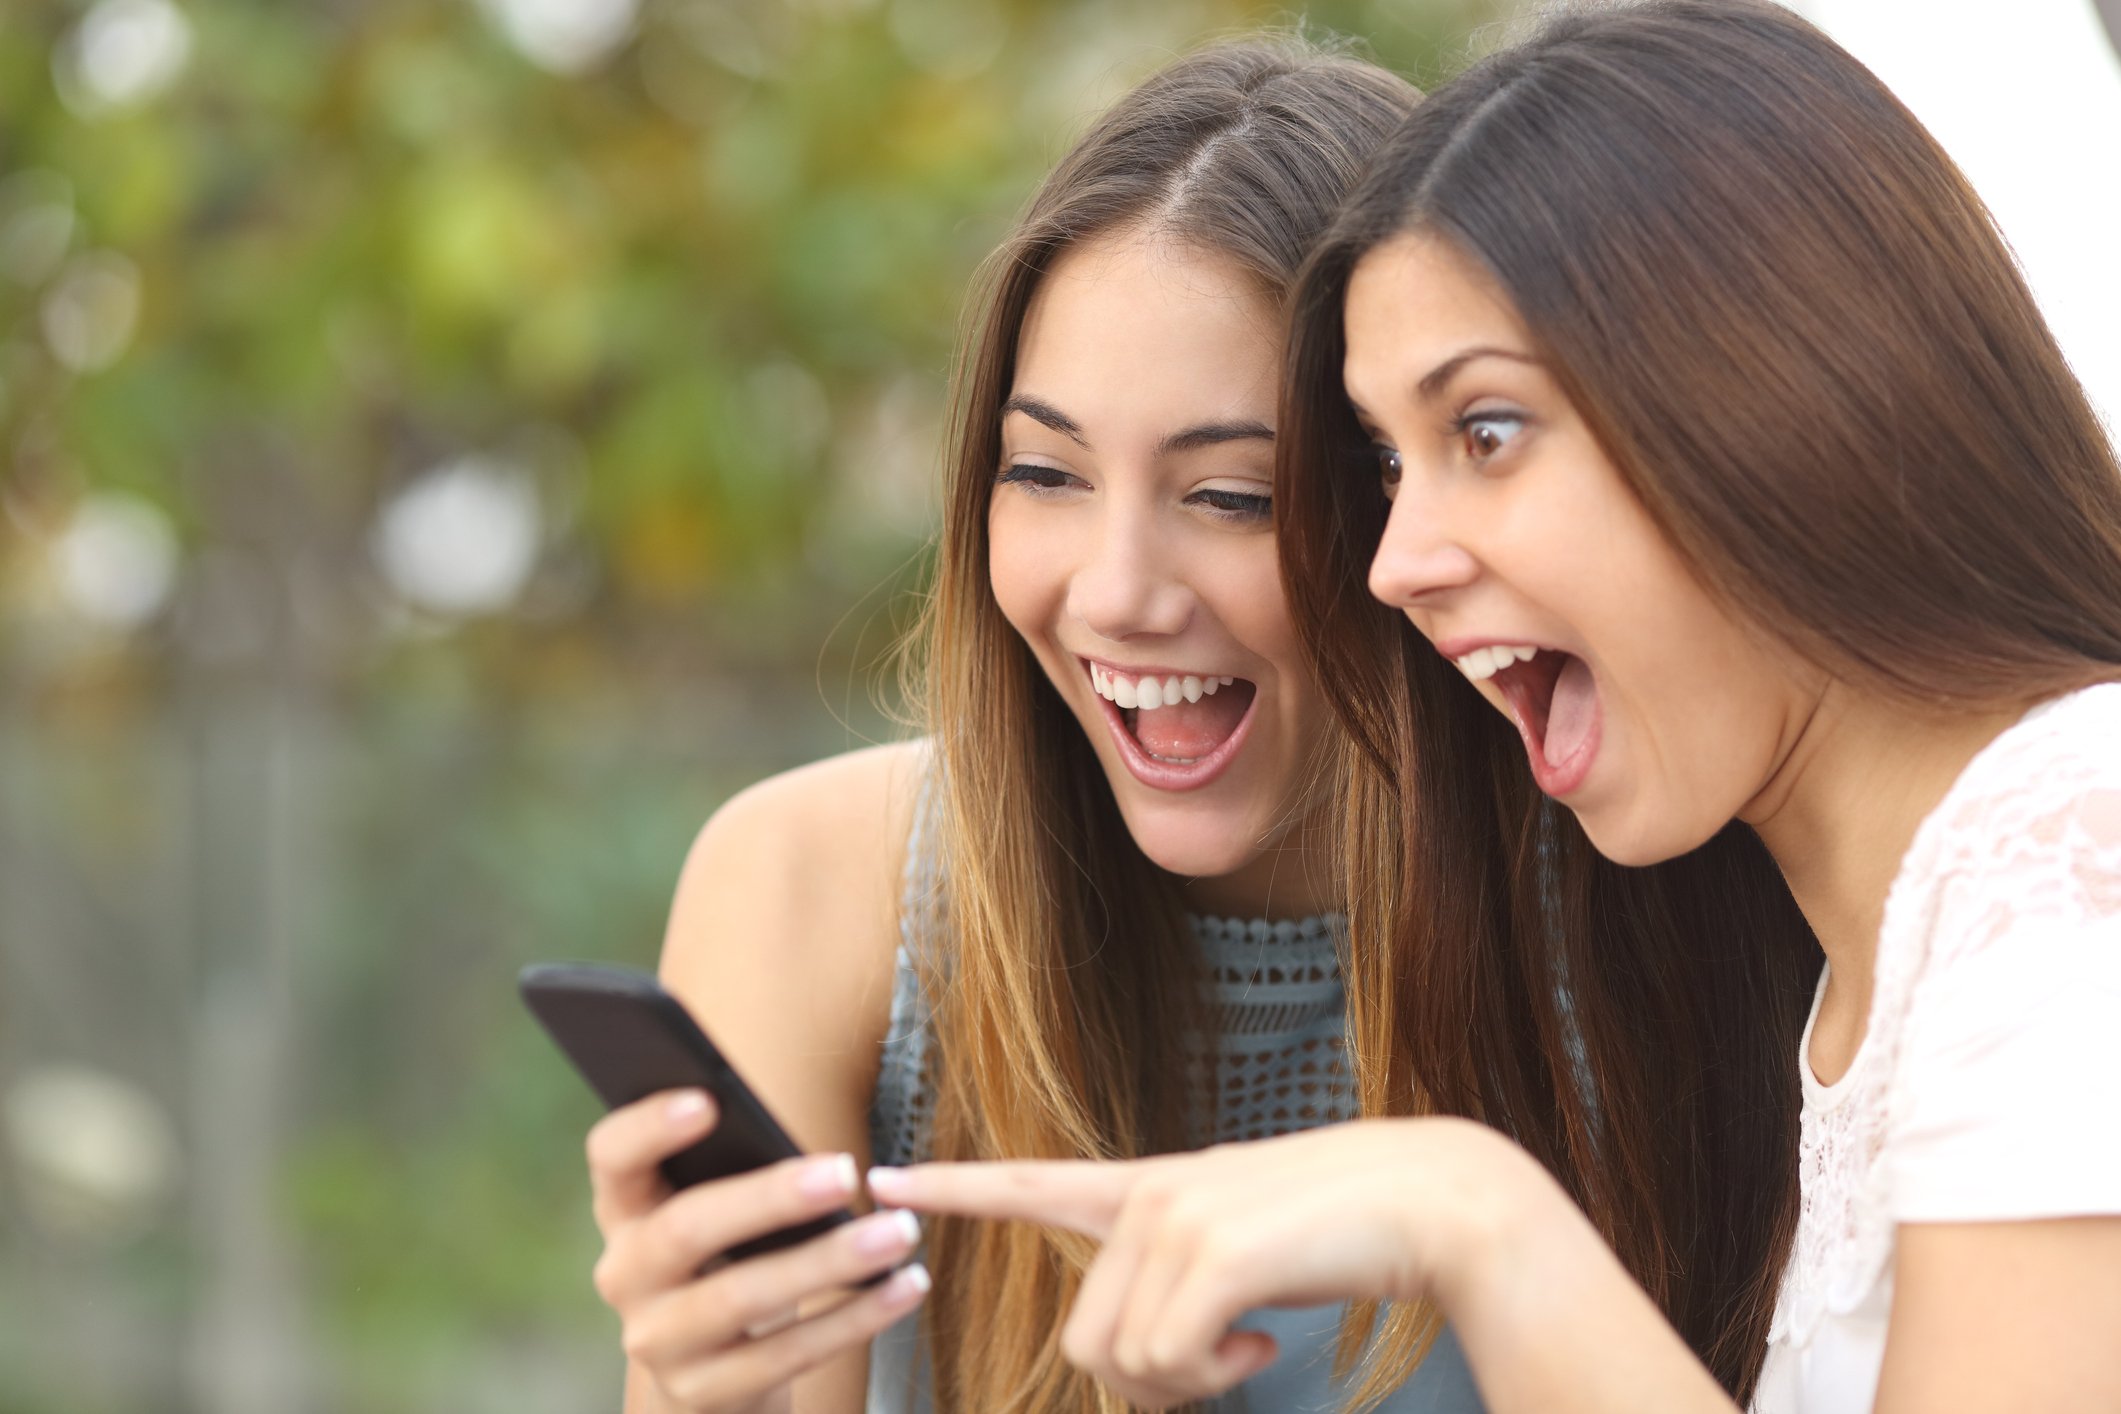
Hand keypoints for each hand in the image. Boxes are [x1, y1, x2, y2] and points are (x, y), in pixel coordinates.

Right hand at [586, 1089, 929, 1412]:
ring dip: (829, 1261)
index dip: (649, 1127)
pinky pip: (785, 1355)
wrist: (718, 1370)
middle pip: (686, 1227)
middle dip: (770, 1198)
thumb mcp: (720, 1213)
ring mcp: (658, 1340)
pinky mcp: (702, 1392)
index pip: (612, 1156)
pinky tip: (906, 1285)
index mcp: (626, 1207)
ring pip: (741, 1298)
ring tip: (900, 1231)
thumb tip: (816, 1150)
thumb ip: (738, 1172)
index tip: (708, 1099)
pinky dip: (855, 1318)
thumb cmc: (732, 1256)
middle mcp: (626, 1274)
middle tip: (846, 1171)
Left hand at [867, 1117, 1535, 1409]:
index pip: (1032, 1183)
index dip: (957, 1187)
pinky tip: (1263, 1350)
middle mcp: (1149, 1196)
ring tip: (1247, 1348)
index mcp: (1151, 1187)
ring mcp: (1177, 1217)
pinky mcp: (1212, 1250)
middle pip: (1086, 1341)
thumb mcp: (1241, 1250)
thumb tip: (1137, 1357)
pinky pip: (1167, 1361)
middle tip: (1222, 1367)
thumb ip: (1176, 1279)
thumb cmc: (1343, 1232)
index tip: (887, 1177)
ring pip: (1122, 1360)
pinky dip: (1214, 1379)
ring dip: (1186, 1384)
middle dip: (1147, 1384)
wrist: (1435, 1200)